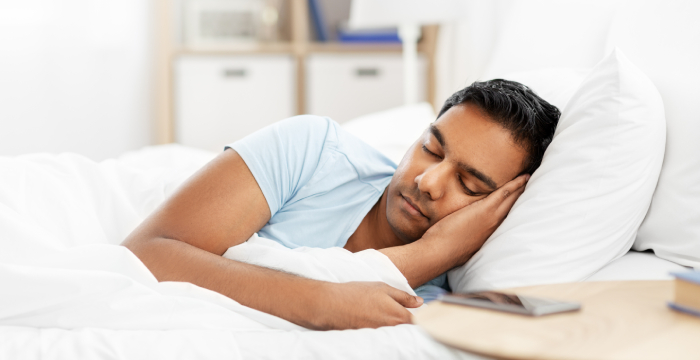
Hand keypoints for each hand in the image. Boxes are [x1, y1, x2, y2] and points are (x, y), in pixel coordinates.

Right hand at [305, 281, 422, 329]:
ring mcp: (379, 335)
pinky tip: (374, 318)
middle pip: (407, 330)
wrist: (331, 305)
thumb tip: (420, 303)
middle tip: (407, 313)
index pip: (419, 323)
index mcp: (398, 316)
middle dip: (409, 323)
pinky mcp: (369, 338)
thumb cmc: (357, 293)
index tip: (422, 314)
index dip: (423, 319)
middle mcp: (390, 329)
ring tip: (385, 314)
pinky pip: (382, 335)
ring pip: (394, 333)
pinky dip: (382, 329)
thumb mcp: (383, 288)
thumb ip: (403, 297)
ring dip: (395, 326)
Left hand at [381, 174, 528, 287]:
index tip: (525, 202)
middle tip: (538, 186)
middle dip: (526, 198)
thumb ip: (468, 236)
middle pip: (516, 210)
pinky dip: (515, 185)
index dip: (517, 210)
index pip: (508, 220)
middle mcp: (496, 228)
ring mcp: (492, 219)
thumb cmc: (444, 249)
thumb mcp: (462, 244)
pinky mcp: (485, 211)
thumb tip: (465, 232)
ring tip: (532, 179)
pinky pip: (504, 194)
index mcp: (490, 235)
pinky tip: (523, 177)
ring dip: (523, 189)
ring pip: (513, 201)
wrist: (438, 252)